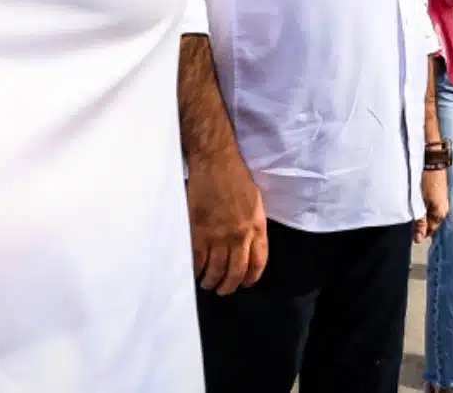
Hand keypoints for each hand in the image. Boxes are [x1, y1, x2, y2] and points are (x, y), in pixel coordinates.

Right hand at [185, 147, 267, 294]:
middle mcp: (240, 235)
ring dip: (211, 281)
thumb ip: (253, 224)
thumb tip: (248, 244)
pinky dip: (195, 270)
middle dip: (229, 286)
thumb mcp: (255, 201)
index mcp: (256, 226)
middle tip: (222, 290)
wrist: (215, 162)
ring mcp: (218, 235)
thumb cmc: (235, 177)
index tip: (244, 283)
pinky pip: (197, 260)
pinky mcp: (199, 231)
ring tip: (206, 284)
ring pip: (216, 270)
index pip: (258, 262)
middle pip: (236, 272)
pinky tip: (194, 272)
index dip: (251, 278)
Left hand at [416, 168, 448, 242]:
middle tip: (409, 219)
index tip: (409, 230)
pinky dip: (424, 208)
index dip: (419, 232)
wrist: (432, 161)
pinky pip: (431, 207)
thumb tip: (418, 240)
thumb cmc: (425, 181)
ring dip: (422, 215)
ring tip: (412, 210)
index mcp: (439, 215)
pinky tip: (417, 203)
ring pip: (430, 215)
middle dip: (421, 224)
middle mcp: (443, 210)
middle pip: (430, 224)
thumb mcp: (420, 202)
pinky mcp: (439, 194)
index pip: (429, 231)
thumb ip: (419, 221)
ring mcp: (442, 201)